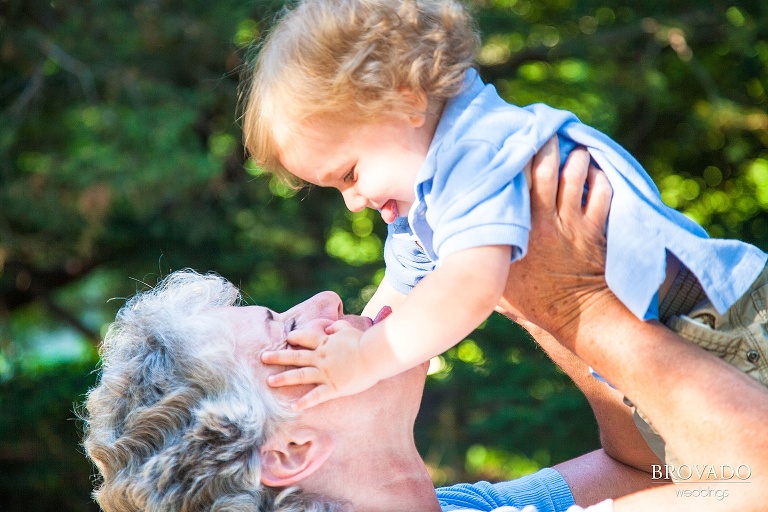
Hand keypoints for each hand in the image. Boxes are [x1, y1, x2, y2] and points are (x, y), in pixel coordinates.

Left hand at [261, 320, 383, 410]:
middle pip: (295, 356)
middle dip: (278, 357)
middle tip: (263, 357)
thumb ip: (337, 327)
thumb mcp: (349, 329)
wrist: (374, 354)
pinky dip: (304, 402)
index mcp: (326, 343)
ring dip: (284, 378)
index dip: (295, 338)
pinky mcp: (333, 387)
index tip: (287, 339)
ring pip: (300, 375)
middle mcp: (321, 357)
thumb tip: (328, 327)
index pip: (306, 338)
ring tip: (270, 382)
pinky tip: (293, 406)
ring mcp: (326, 373)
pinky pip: (316, 396)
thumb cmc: (364, 341)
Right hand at [497, 137, 613, 346]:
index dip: (512, 161)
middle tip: (544, 130)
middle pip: (545, 170)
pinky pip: (601, 194)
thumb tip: (447, 252)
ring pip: (575, 177)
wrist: (577, 317)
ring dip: (574, 158)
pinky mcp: (596, 230)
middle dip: (545, 145)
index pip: (513, 186)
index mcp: (518, 231)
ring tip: (571, 146)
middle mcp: (545, 221)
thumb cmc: (534, 302)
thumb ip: (478, 263)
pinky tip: (594, 170)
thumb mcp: (498, 282)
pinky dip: (599, 178)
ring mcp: (573, 224)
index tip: (509, 144)